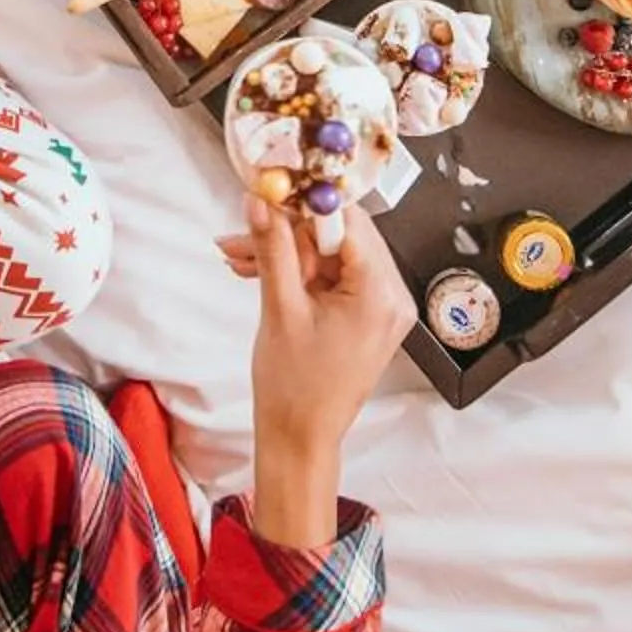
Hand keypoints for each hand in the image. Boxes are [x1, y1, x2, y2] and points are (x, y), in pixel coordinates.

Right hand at [222, 196, 413, 545]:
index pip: (348, 222)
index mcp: (379, 293)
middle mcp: (392, 296)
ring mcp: (382, 307)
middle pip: (340, 236)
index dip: (305, 204)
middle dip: (289, 231)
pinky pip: (333, 277)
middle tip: (244, 232)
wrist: (301, 438)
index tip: (271, 192)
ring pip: (331, 256)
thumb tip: (261, 201)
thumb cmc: (295, 388)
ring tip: (239, 257)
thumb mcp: (280, 309)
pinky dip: (299, 272)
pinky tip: (258, 271)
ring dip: (287, 252)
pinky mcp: (367, 316)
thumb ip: (273, 248)